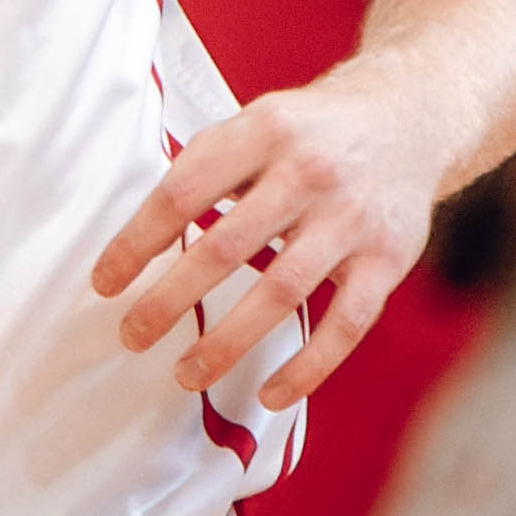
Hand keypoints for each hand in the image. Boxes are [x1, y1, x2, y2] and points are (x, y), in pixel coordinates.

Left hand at [88, 65, 444, 402]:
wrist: (410, 120)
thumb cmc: (310, 134)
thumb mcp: (258, 123)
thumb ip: (206, 169)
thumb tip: (138, 239)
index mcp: (263, 130)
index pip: (184, 192)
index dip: (137, 242)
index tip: (105, 284)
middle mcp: (309, 171)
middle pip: (226, 246)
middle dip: (170, 299)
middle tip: (132, 336)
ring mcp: (352, 218)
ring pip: (281, 291)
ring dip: (227, 342)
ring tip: (186, 374)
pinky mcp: (388, 259)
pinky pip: (345, 325)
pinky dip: (307, 367)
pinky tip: (269, 395)